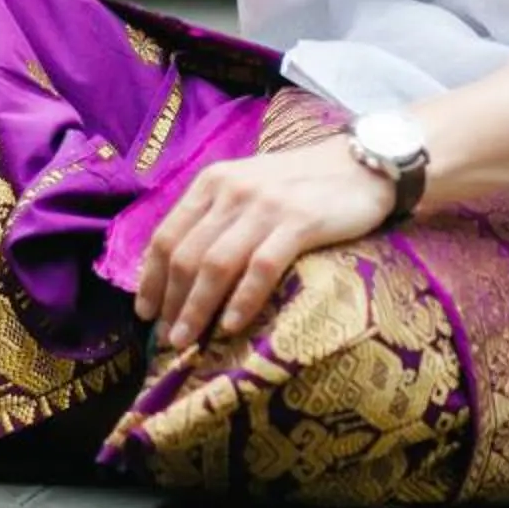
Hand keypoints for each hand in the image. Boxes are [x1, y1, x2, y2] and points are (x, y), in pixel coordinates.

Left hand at [132, 139, 397, 349]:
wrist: (362, 165)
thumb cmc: (301, 184)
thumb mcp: (248, 187)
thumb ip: (217, 217)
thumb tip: (182, 271)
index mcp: (213, 181)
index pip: (167, 235)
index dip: (151, 279)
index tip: (146, 313)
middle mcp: (233, 190)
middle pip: (186, 255)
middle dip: (172, 303)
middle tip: (167, 339)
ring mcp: (266, 206)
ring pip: (216, 264)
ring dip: (196, 309)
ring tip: (188, 342)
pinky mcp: (299, 222)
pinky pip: (261, 267)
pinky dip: (242, 300)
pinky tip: (231, 326)